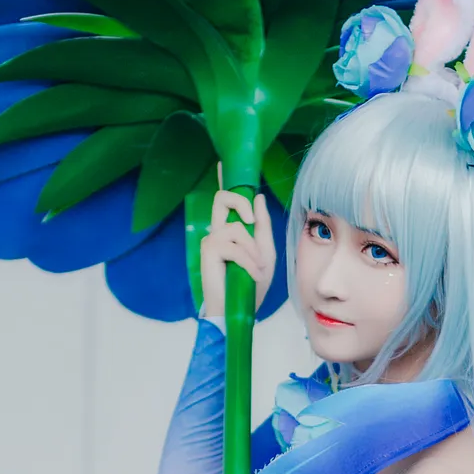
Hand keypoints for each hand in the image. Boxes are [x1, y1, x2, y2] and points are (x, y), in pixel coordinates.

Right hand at [198, 187, 275, 325]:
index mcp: (230, 231)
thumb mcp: (265, 252)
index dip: (223, 181)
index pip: (223, 201)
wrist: (239, 309)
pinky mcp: (208, 252)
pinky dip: (248, 261)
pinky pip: (235, 246)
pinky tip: (252, 275)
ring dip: (253, 251)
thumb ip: (262, 226)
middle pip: (222, 199)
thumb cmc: (251, 284)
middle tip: (251, 221)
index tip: (223, 164)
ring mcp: (210, 241)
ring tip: (257, 269)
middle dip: (240, 203)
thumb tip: (258, 198)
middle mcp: (217, 232)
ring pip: (237, 229)